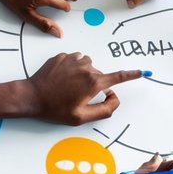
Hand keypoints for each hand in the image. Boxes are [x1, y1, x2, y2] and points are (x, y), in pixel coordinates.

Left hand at [24, 52, 141, 123]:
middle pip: (99, 74)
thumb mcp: (82, 117)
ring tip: (69, 87)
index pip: (118, 77)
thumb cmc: (56, 109)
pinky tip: (61, 79)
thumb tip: (114, 98)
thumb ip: (104, 110)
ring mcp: (73, 59)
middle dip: (95, 84)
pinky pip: (74, 60)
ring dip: (84, 74)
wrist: (31, 97)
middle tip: (78, 97)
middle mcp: (86, 67)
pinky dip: (72, 68)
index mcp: (93, 82)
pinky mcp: (61, 56)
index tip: (141, 72)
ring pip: (87, 65)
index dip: (131, 75)